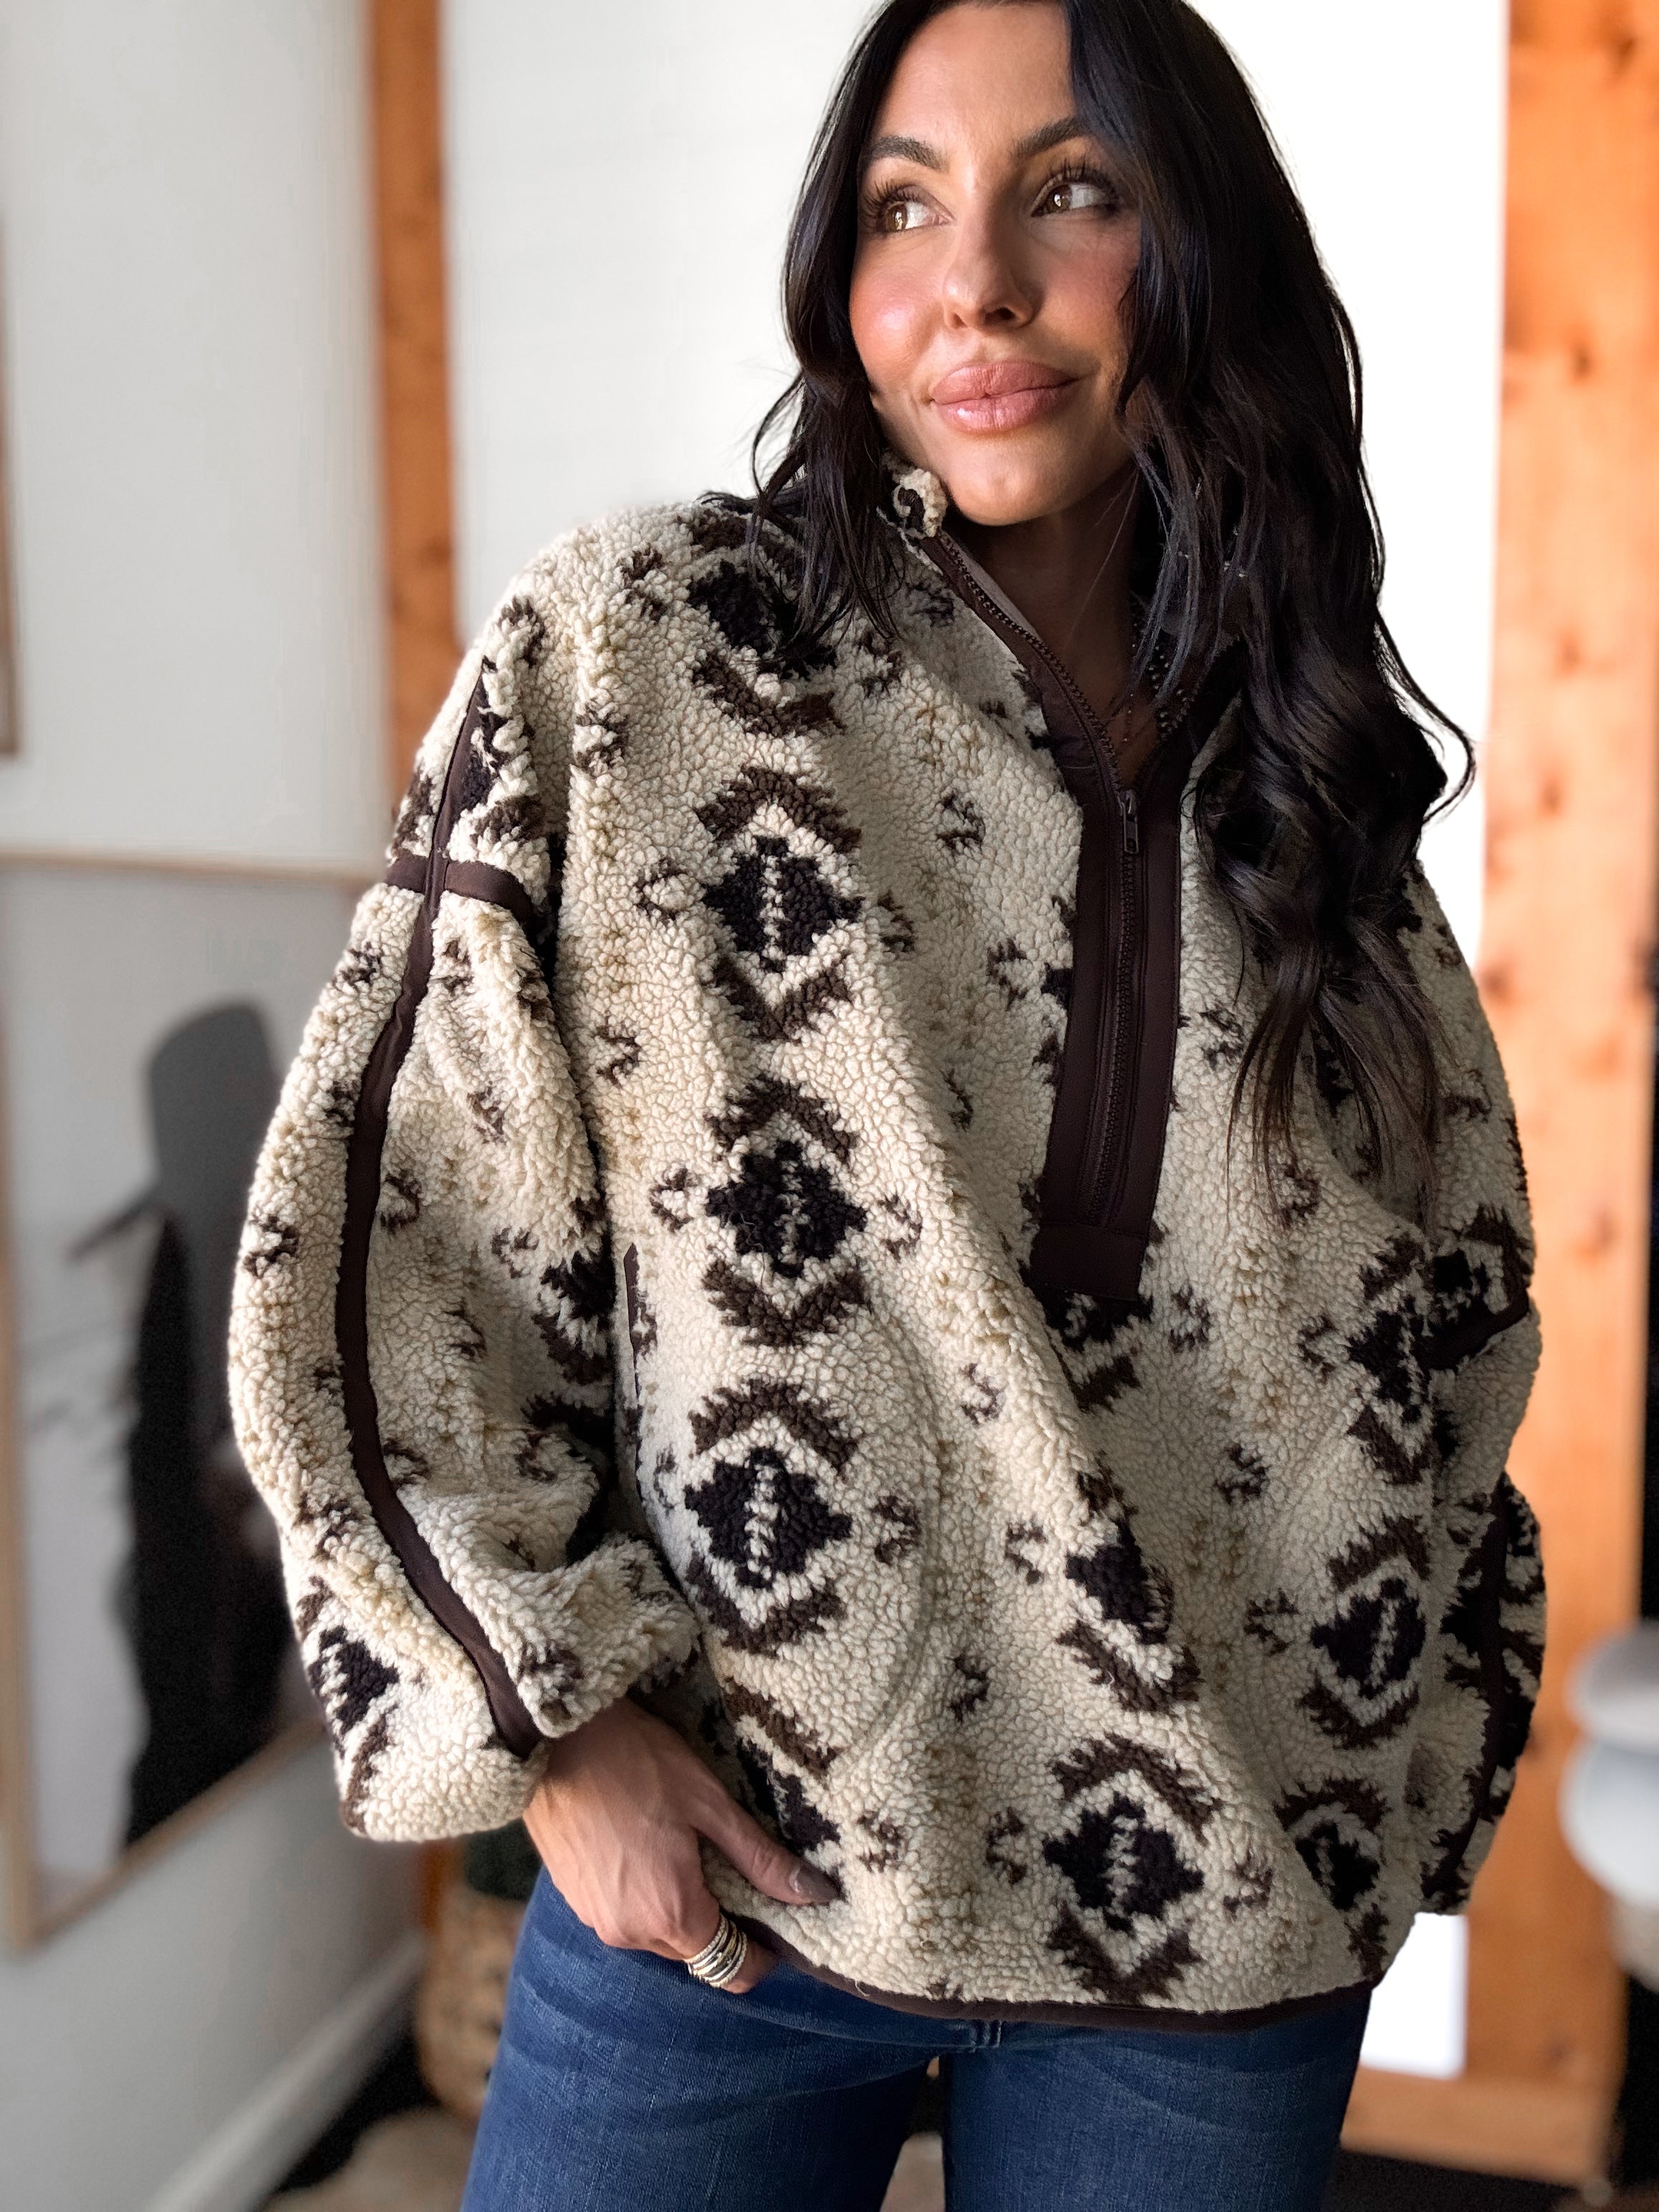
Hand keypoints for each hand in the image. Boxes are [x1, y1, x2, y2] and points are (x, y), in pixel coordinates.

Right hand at [522, 1695, 837, 1993]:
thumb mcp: (710, 1803)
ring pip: (660, 1934)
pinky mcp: (576, 1903)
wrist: (555, 1740)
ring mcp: (598, 1921)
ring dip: (680, 1905)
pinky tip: (648, 1846)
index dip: (762, 1951)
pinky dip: (646, 1895)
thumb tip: (815, 1895)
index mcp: (672, 1913)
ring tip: (684, 1847)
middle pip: (697, 1951)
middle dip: (721, 1919)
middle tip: (729, 1864)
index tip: (773, 1916)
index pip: (733, 1969)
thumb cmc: (636, 1761)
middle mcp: (632, 1933)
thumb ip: (761, 1859)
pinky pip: (627, 1916)